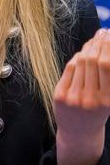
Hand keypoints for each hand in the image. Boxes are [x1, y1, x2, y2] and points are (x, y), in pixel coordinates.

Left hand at [54, 28, 109, 164]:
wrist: (79, 132)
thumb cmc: (97, 111)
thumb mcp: (108, 98)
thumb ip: (108, 77)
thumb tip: (105, 46)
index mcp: (108, 100)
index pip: (108, 66)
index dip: (108, 47)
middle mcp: (92, 99)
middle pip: (94, 62)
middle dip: (99, 43)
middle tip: (103, 32)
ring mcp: (74, 96)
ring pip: (81, 63)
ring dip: (88, 48)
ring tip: (94, 39)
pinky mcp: (60, 95)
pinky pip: (69, 69)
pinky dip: (77, 58)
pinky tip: (83, 52)